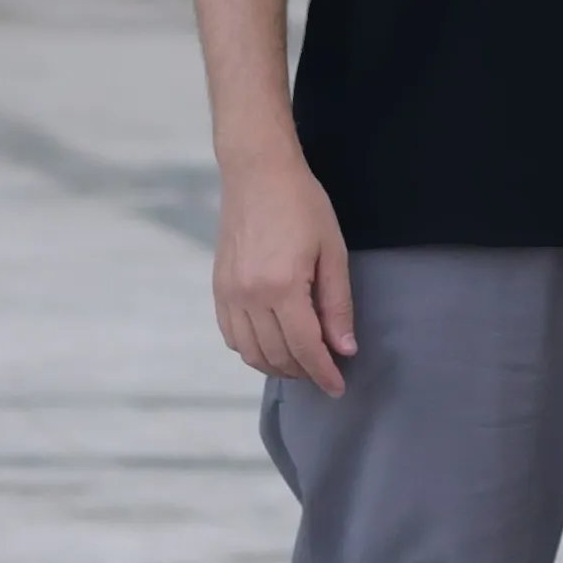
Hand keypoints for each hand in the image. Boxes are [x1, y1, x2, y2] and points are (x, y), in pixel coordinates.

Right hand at [214, 148, 355, 395]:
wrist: (257, 174)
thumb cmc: (302, 206)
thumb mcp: (333, 251)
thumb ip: (338, 304)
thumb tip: (345, 348)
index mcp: (282, 286)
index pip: (305, 347)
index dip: (323, 372)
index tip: (339, 388)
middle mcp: (249, 296)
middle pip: (277, 356)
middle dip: (304, 372)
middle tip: (327, 372)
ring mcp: (228, 294)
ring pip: (251, 353)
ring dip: (278, 366)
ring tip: (304, 362)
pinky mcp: (217, 289)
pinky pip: (232, 336)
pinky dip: (253, 350)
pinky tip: (274, 345)